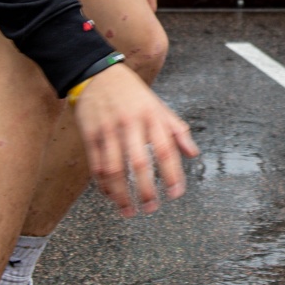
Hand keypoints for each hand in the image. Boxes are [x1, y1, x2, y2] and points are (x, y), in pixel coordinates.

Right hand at [72, 64, 199, 216]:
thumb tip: (193, 154)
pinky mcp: (90, 134)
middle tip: (151, 208)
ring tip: (128, 210)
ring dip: (121, 194)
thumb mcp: (159, 107)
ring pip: (113, 168)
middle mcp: (130, 124)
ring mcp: (108, 129)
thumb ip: (177, 131)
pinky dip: (102, 184)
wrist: (97, 74)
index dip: (172, 173)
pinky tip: (110, 195)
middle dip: (145, 189)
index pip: (165, 149)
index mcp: (151, 117)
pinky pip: (96, 164)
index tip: (176, 193)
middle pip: (138, 162)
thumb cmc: (132, 94)